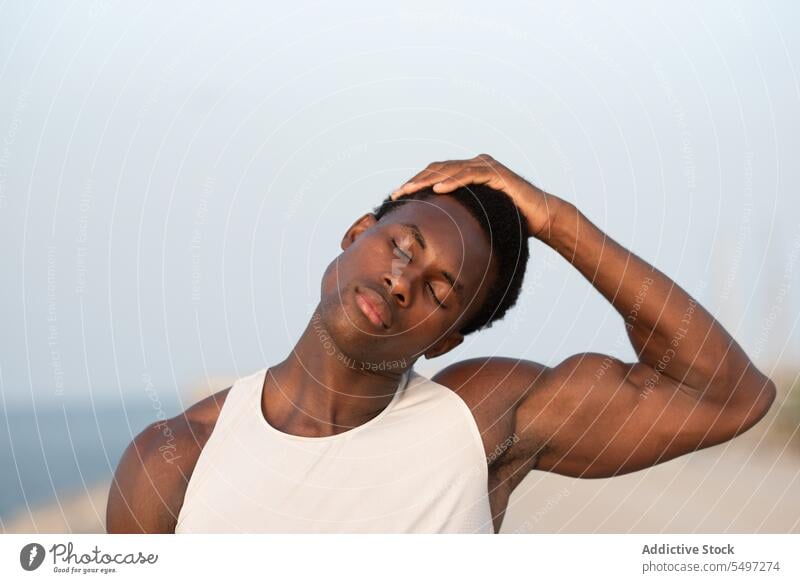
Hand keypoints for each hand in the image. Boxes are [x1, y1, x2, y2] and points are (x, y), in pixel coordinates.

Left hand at [390, 154, 567, 239]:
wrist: (540, 218)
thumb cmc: (509, 220)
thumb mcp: (477, 218)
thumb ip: (459, 217)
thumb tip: (435, 235)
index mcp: (468, 173)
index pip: (435, 175)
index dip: (415, 184)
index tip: (397, 197)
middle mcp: (475, 164)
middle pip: (437, 169)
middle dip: (415, 181)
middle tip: (396, 194)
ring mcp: (486, 166)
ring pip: (450, 170)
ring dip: (427, 180)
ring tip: (409, 190)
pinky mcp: (497, 173)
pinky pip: (471, 174)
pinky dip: (453, 180)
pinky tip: (438, 188)